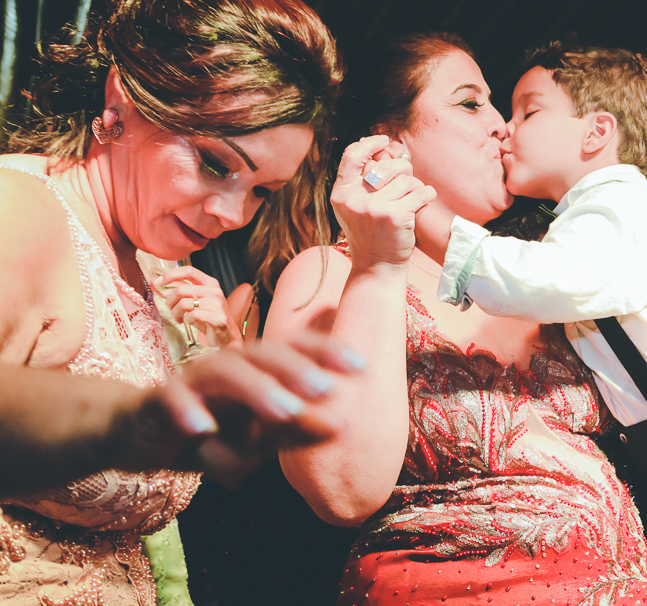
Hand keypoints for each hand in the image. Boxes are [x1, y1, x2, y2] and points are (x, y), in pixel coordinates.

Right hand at [108, 330, 364, 487]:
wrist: (143, 437)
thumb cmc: (212, 431)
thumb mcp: (260, 437)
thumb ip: (298, 428)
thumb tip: (345, 425)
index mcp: (258, 367)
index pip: (296, 349)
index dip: (327, 351)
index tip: (362, 366)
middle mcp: (229, 363)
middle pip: (264, 353)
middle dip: (297, 369)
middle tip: (327, 388)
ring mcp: (193, 378)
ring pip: (225, 371)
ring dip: (256, 389)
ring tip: (285, 413)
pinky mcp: (159, 398)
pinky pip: (173, 398)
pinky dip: (188, 411)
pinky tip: (203, 430)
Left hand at [153, 266, 239, 347]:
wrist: (226, 336)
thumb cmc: (208, 317)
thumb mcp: (195, 300)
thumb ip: (179, 290)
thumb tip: (155, 281)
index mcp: (210, 283)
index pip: (188, 271)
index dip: (170, 275)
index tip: (157, 283)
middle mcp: (214, 291)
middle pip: (181, 289)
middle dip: (170, 301)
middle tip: (171, 309)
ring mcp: (217, 304)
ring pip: (183, 304)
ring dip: (176, 313)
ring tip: (179, 318)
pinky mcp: (217, 318)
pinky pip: (192, 316)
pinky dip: (187, 321)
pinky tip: (190, 322)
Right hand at [330, 135, 436, 270]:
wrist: (378, 266)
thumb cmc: (369, 233)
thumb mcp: (353, 207)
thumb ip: (358, 181)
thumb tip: (375, 147)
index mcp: (341, 194)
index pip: (352, 156)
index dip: (369, 144)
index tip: (384, 140)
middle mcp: (355, 199)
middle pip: (386, 165)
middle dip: (402, 169)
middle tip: (406, 181)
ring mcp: (374, 208)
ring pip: (406, 179)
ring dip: (414, 186)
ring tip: (412, 199)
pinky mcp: (396, 216)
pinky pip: (420, 192)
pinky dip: (427, 194)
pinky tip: (426, 198)